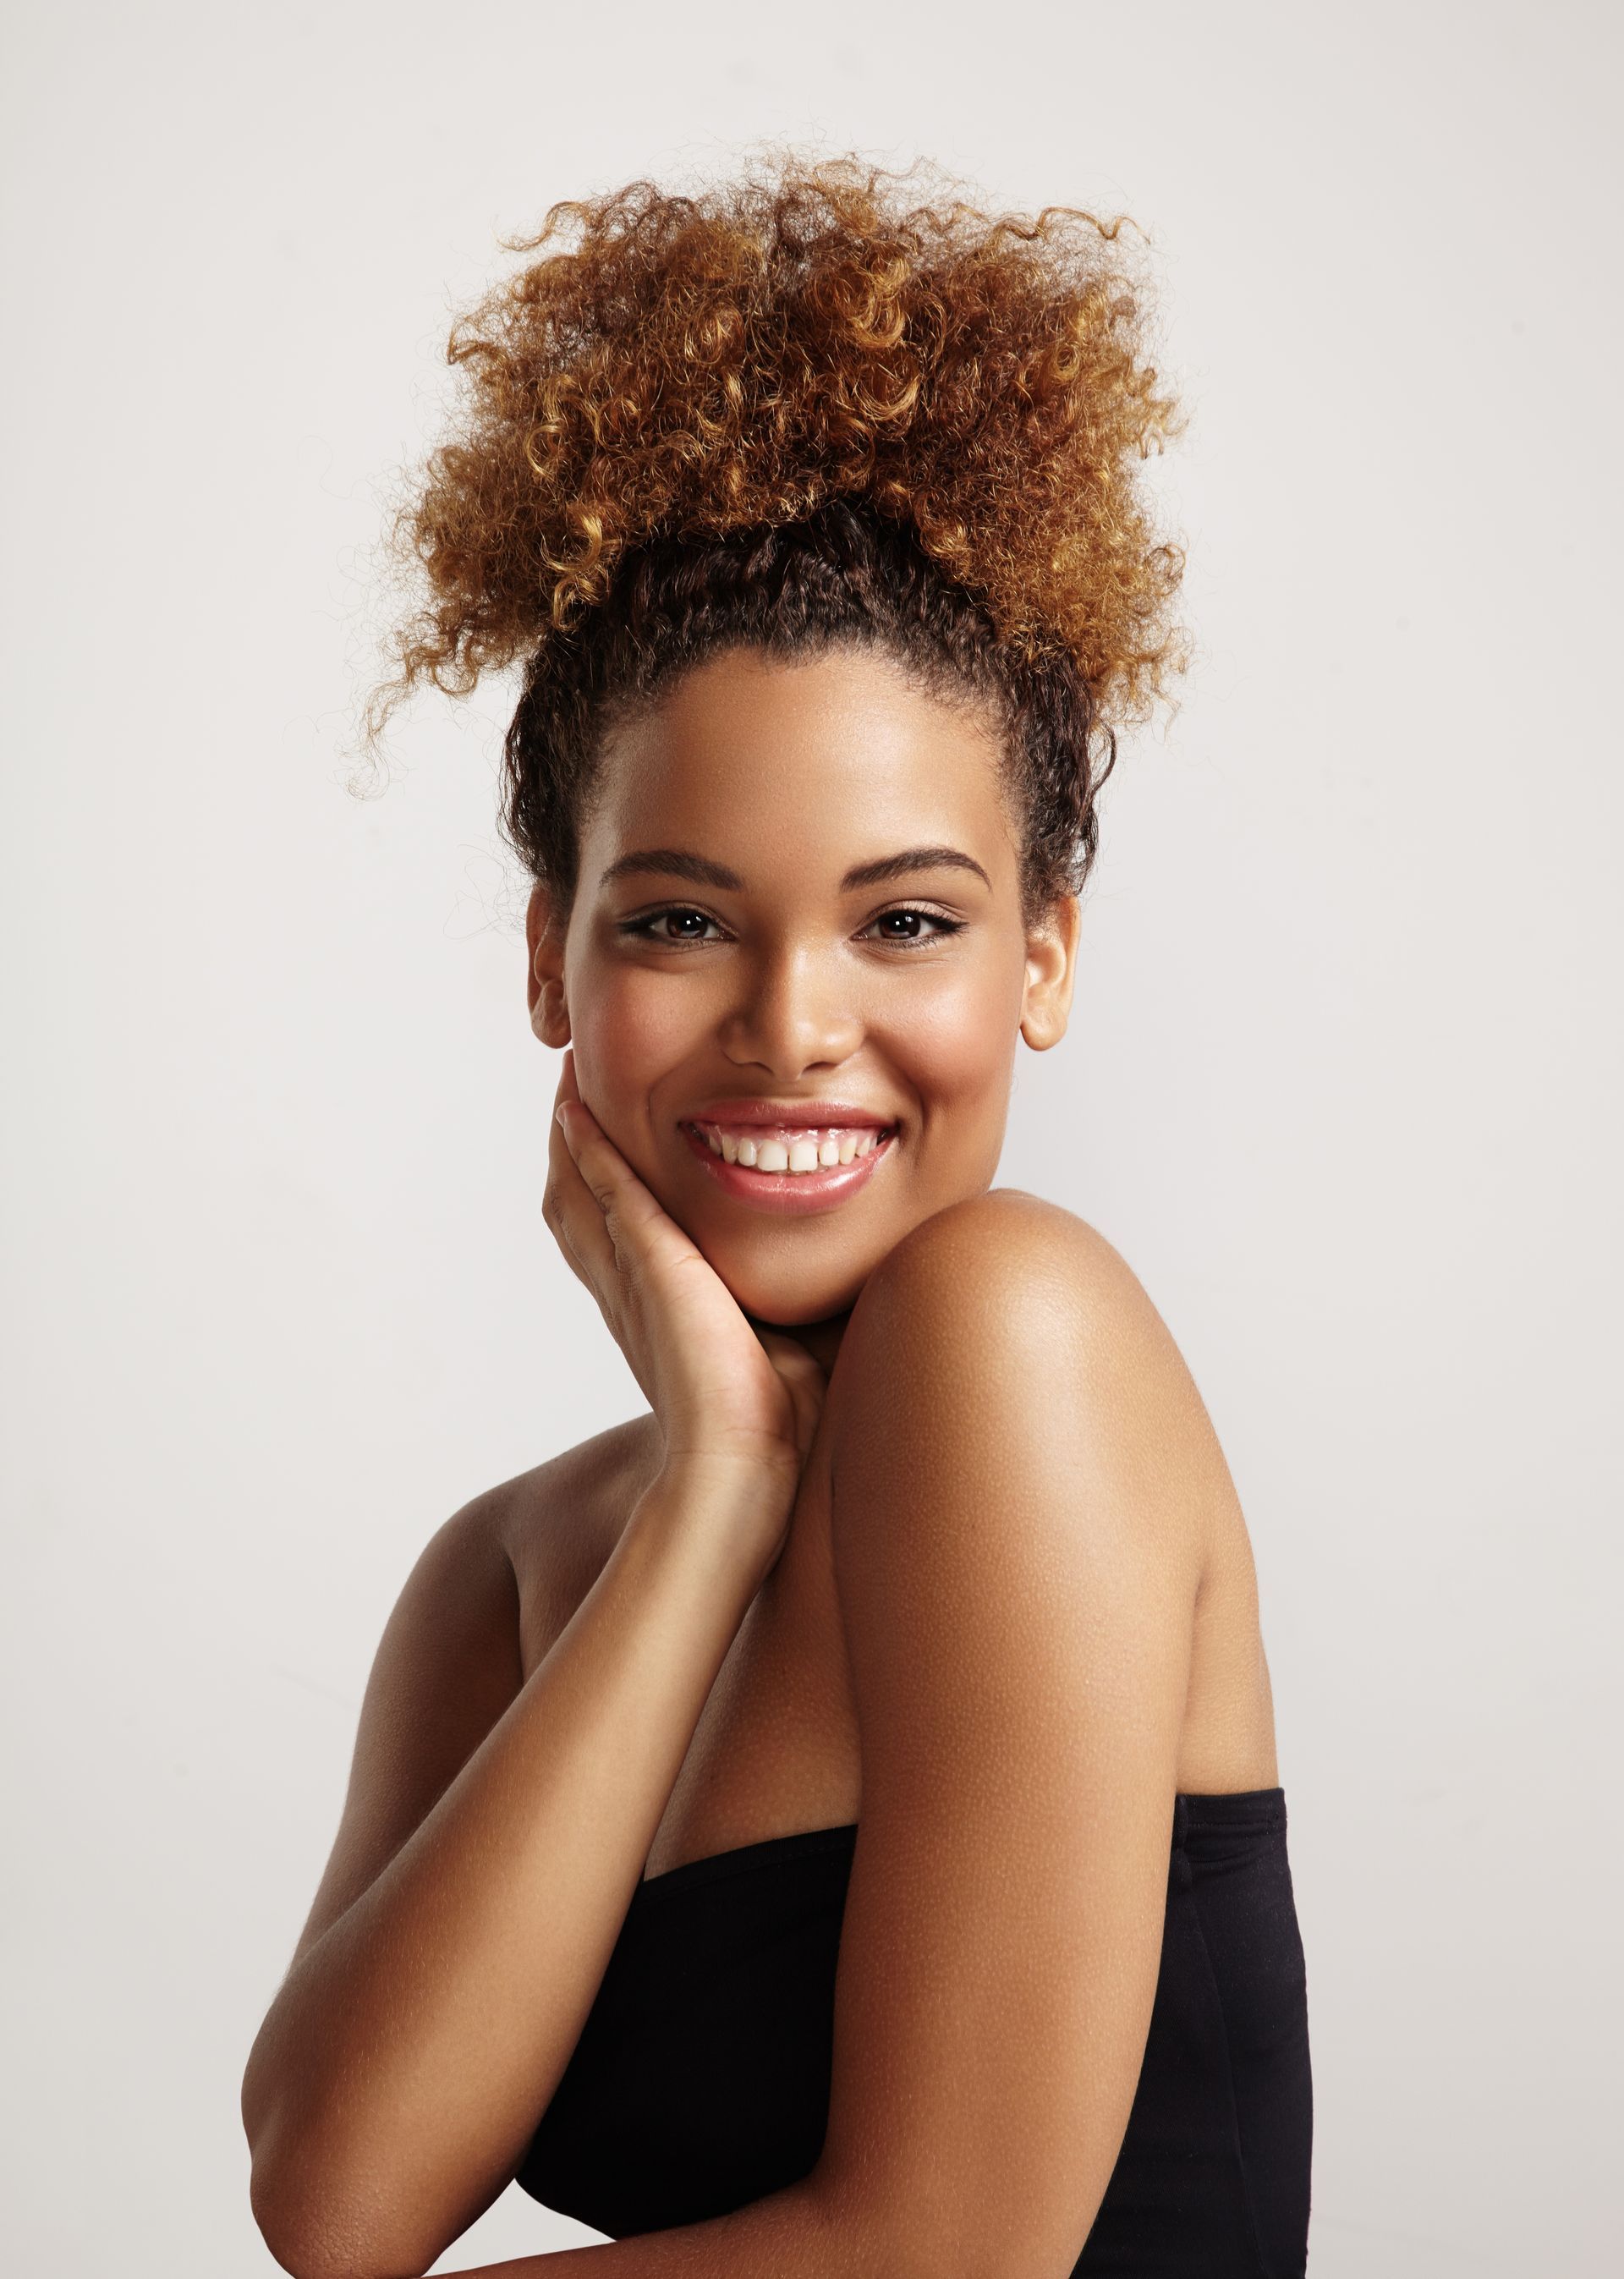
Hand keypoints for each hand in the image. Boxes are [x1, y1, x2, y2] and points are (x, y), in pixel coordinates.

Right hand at [544, 1052, 826, 1502]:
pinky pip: (607, 1190)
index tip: (612, 1136)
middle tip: (571, 1088)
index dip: (604, 1183)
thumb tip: (872, 1270)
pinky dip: (589, 1149)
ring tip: (568, 1081)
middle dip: (573, 1145)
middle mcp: (630, 1290)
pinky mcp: (650, 1264)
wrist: (750, 1471)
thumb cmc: (782, 1424)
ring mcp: (632, 1275)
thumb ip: (813, 1296)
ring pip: (579, 1189)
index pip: (616, 1232)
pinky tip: (581, 1110)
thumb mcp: (796, 1337)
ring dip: (572, 1135)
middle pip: (577, 1202)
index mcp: (658, 1308)